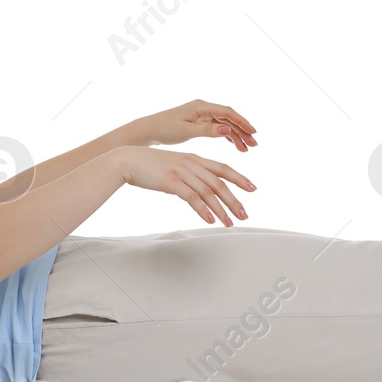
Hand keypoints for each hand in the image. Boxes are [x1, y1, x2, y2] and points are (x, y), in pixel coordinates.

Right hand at [115, 146, 255, 226]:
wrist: (128, 160)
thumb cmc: (150, 165)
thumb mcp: (174, 166)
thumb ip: (189, 173)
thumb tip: (199, 189)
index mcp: (195, 158)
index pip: (223, 168)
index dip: (240, 178)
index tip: (253, 188)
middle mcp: (192, 164)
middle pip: (220, 183)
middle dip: (235, 200)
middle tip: (245, 214)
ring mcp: (182, 172)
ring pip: (208, 192)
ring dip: (221, 209)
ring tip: (230, 223)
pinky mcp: (171, 182)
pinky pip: (192, 198)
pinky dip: (203, 210)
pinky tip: (210, 220)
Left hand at [127, 99, 258, 151]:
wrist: (147, 131)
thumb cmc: (163, 129)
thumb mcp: (185, 131)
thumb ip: (207, 130)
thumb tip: (228, 130)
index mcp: (201, 107)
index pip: (227, 113)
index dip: (242, 122)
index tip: (253, 132)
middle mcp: (203, 109)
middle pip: (229, 118)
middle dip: (243, 130)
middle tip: (254, 144)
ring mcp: (201, 116)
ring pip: (225, 125)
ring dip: (236, 135)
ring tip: (247, 149)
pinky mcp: (198, 123)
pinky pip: (217, 128)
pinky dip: (227, 137)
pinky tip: (235, 146)